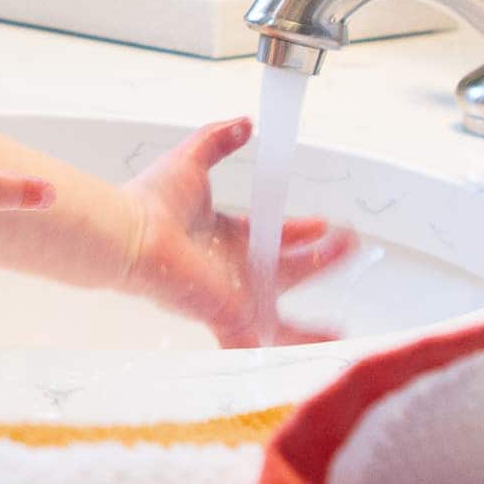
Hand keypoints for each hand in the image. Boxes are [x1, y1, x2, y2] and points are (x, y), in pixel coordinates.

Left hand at [116, 116, 354, 347]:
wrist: (135, 232)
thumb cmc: (153, 202)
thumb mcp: (193, 160)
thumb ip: (218, 139)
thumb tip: (244, 123)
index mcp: (228, 239)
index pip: (272, 237)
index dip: (300, 230)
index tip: (323, 222)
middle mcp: (233, 270)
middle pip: (287, 272)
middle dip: (321, 261)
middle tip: (349, 247)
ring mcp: (234, 296)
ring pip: (280, 320)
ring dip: (312, 324)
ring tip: (342, 328)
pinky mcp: (230, 317)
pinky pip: (262, 345)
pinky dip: (289, 353)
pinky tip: (317, 359)